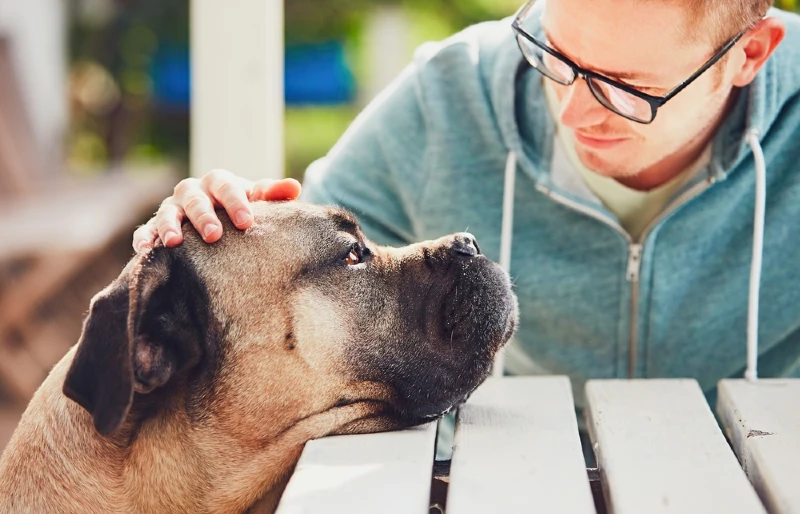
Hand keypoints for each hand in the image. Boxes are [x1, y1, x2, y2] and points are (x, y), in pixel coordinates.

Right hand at [133, 169, 300, 252]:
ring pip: (167, 213)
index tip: (246, 222)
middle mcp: (192, 192)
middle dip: (204, 216)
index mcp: (218, 182)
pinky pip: (147, 230)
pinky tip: (146, 250)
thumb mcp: (258, 201)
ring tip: (173, 242)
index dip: (235, 202)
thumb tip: (295, 187)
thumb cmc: (242, 209)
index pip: (226, 187)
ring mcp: (172, 209)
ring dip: (169, 226)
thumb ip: (273, 194)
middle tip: (214, 235)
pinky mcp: (157, 227)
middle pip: (195, 199)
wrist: (220, 218)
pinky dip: (145, 237)